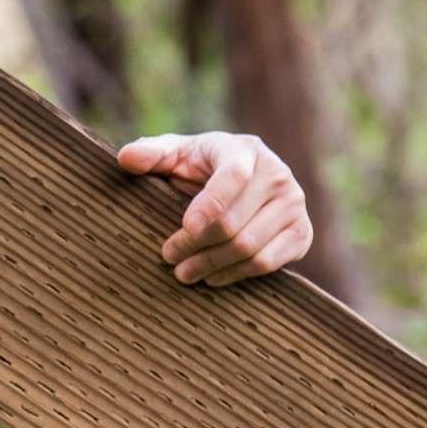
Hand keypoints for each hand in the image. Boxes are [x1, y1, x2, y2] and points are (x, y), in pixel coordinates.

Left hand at [115, 130, 312, 286]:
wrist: (242, 184)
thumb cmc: (198, 169)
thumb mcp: (174, 155)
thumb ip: (151, 154)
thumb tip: (126, 158)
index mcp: (244, 150)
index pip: (232, 177)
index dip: (209, 205)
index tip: (185, 227)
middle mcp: (277, 174)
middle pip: (234, 223)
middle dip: (195, 245)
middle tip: (168, 257)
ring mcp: (294, 204)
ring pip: (249, 247)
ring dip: (211, 265)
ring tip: (183, 272)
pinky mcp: (301, 233)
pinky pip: (268, 263)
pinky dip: (236, 274)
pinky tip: (212, 277)